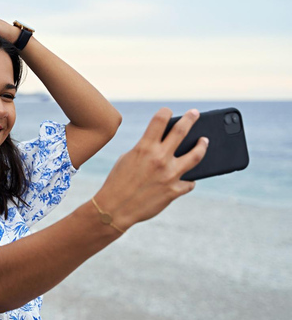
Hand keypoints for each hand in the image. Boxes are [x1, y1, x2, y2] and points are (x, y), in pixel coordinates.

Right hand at [94, 107, 208, 230]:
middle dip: (191, 119)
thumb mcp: (127, 159)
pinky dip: (189, 179)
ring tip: (204, 141)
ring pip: (196, 155)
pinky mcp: (174, 191)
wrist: (115, 209)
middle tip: (195, 113)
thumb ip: (145, 149)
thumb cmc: (117, 182)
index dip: (165, 111)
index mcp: (144, 148)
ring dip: (202, 145)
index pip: (159, 120)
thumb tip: (163, 145)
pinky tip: (188, 178)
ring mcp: (170, 175)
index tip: (169, 110)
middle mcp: (160, 158)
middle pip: (182, 131)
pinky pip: (189, 182)